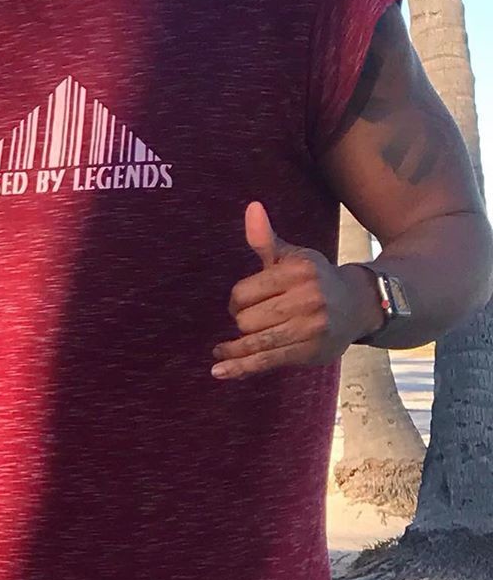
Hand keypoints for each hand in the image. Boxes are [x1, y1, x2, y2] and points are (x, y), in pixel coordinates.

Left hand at [211, 202, 382, 378]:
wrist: (358, 305)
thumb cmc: (315, 278)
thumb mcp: (293, 256)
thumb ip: (266, 239)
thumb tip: (251, 207)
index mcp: (298, 272)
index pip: (245, 292)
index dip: (237, 299)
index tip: (242, 302)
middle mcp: (307, 299)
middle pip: (247, 319)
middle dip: (241, 321)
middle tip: (248, 320)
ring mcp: (310, 328)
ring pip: (256, 341)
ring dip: (234, 349)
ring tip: (221, 351)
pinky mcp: (310, 352)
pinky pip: (267, 361)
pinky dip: (241, 368)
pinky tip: (220, 371)